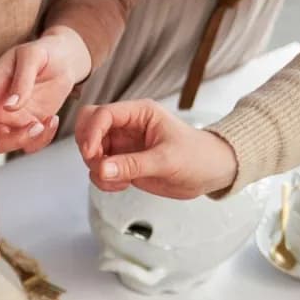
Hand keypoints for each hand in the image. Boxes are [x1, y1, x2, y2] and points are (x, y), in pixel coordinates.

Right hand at [0, 26, 88, 155]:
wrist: (65, 60)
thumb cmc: (45, 52)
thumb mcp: (33, 56)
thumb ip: (22, 80)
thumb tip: (10, 107)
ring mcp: (12, 119)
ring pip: (5, 143)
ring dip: (23, 140)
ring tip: (44, 123)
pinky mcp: (28, 126)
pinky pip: (29, 144)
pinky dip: (42, 139)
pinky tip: (53, 120)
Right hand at [75, 100, 239, 197]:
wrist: (210, 173)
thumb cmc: (197, 157)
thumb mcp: (166, 160)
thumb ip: (132, 165)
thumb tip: (101, 169)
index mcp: (139, 113)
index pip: (102, 114)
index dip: (91, 133)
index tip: (92, 155)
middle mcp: (127, 126)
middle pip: (88, 127)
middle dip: (88, 148)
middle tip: (99, 166)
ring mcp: (123, 145)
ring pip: (91, 151)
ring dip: (96, 168)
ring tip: (119, 181)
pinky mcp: (123, 163)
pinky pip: (100, 169)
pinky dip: (104, 180)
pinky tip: (123, 185)